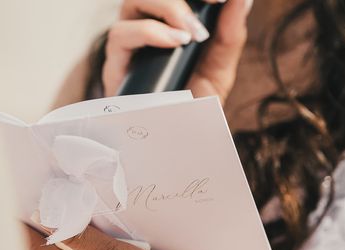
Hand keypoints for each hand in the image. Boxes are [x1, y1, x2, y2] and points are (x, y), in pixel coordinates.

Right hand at [103, 0, 251, 101]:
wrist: (175, 140)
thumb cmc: (192, 103)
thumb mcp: (220, 69)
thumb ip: (230, 35)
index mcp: (167, 21)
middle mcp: (144, 25)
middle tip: (214, 2)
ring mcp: (127, 44)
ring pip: (133, 2)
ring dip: (167, 8)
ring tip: (192, 33)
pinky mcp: (115, 65)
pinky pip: (120, 35)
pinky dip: (149, 32)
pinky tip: (174, 43)